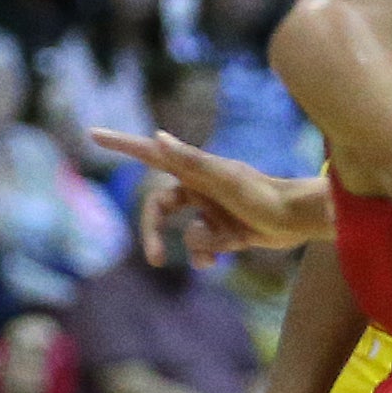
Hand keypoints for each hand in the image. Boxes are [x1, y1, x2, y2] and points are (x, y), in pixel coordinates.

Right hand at [105, 127, 328, 261]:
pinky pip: (202, 248)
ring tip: (216, 254)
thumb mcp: (222, 177)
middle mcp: (197, 188)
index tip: (94, 134)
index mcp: (192, 170)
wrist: (298, 219)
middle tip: (154, 258)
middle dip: (153, 233)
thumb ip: (190, 160)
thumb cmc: (261, 193)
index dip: (121, 144)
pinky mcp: (223, 231)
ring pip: (184, 234)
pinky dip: (209, 255)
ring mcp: (210, 211)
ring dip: (197, 248)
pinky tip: (225, 256)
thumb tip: (156, 137)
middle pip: (158, 209)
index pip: (149, 154)